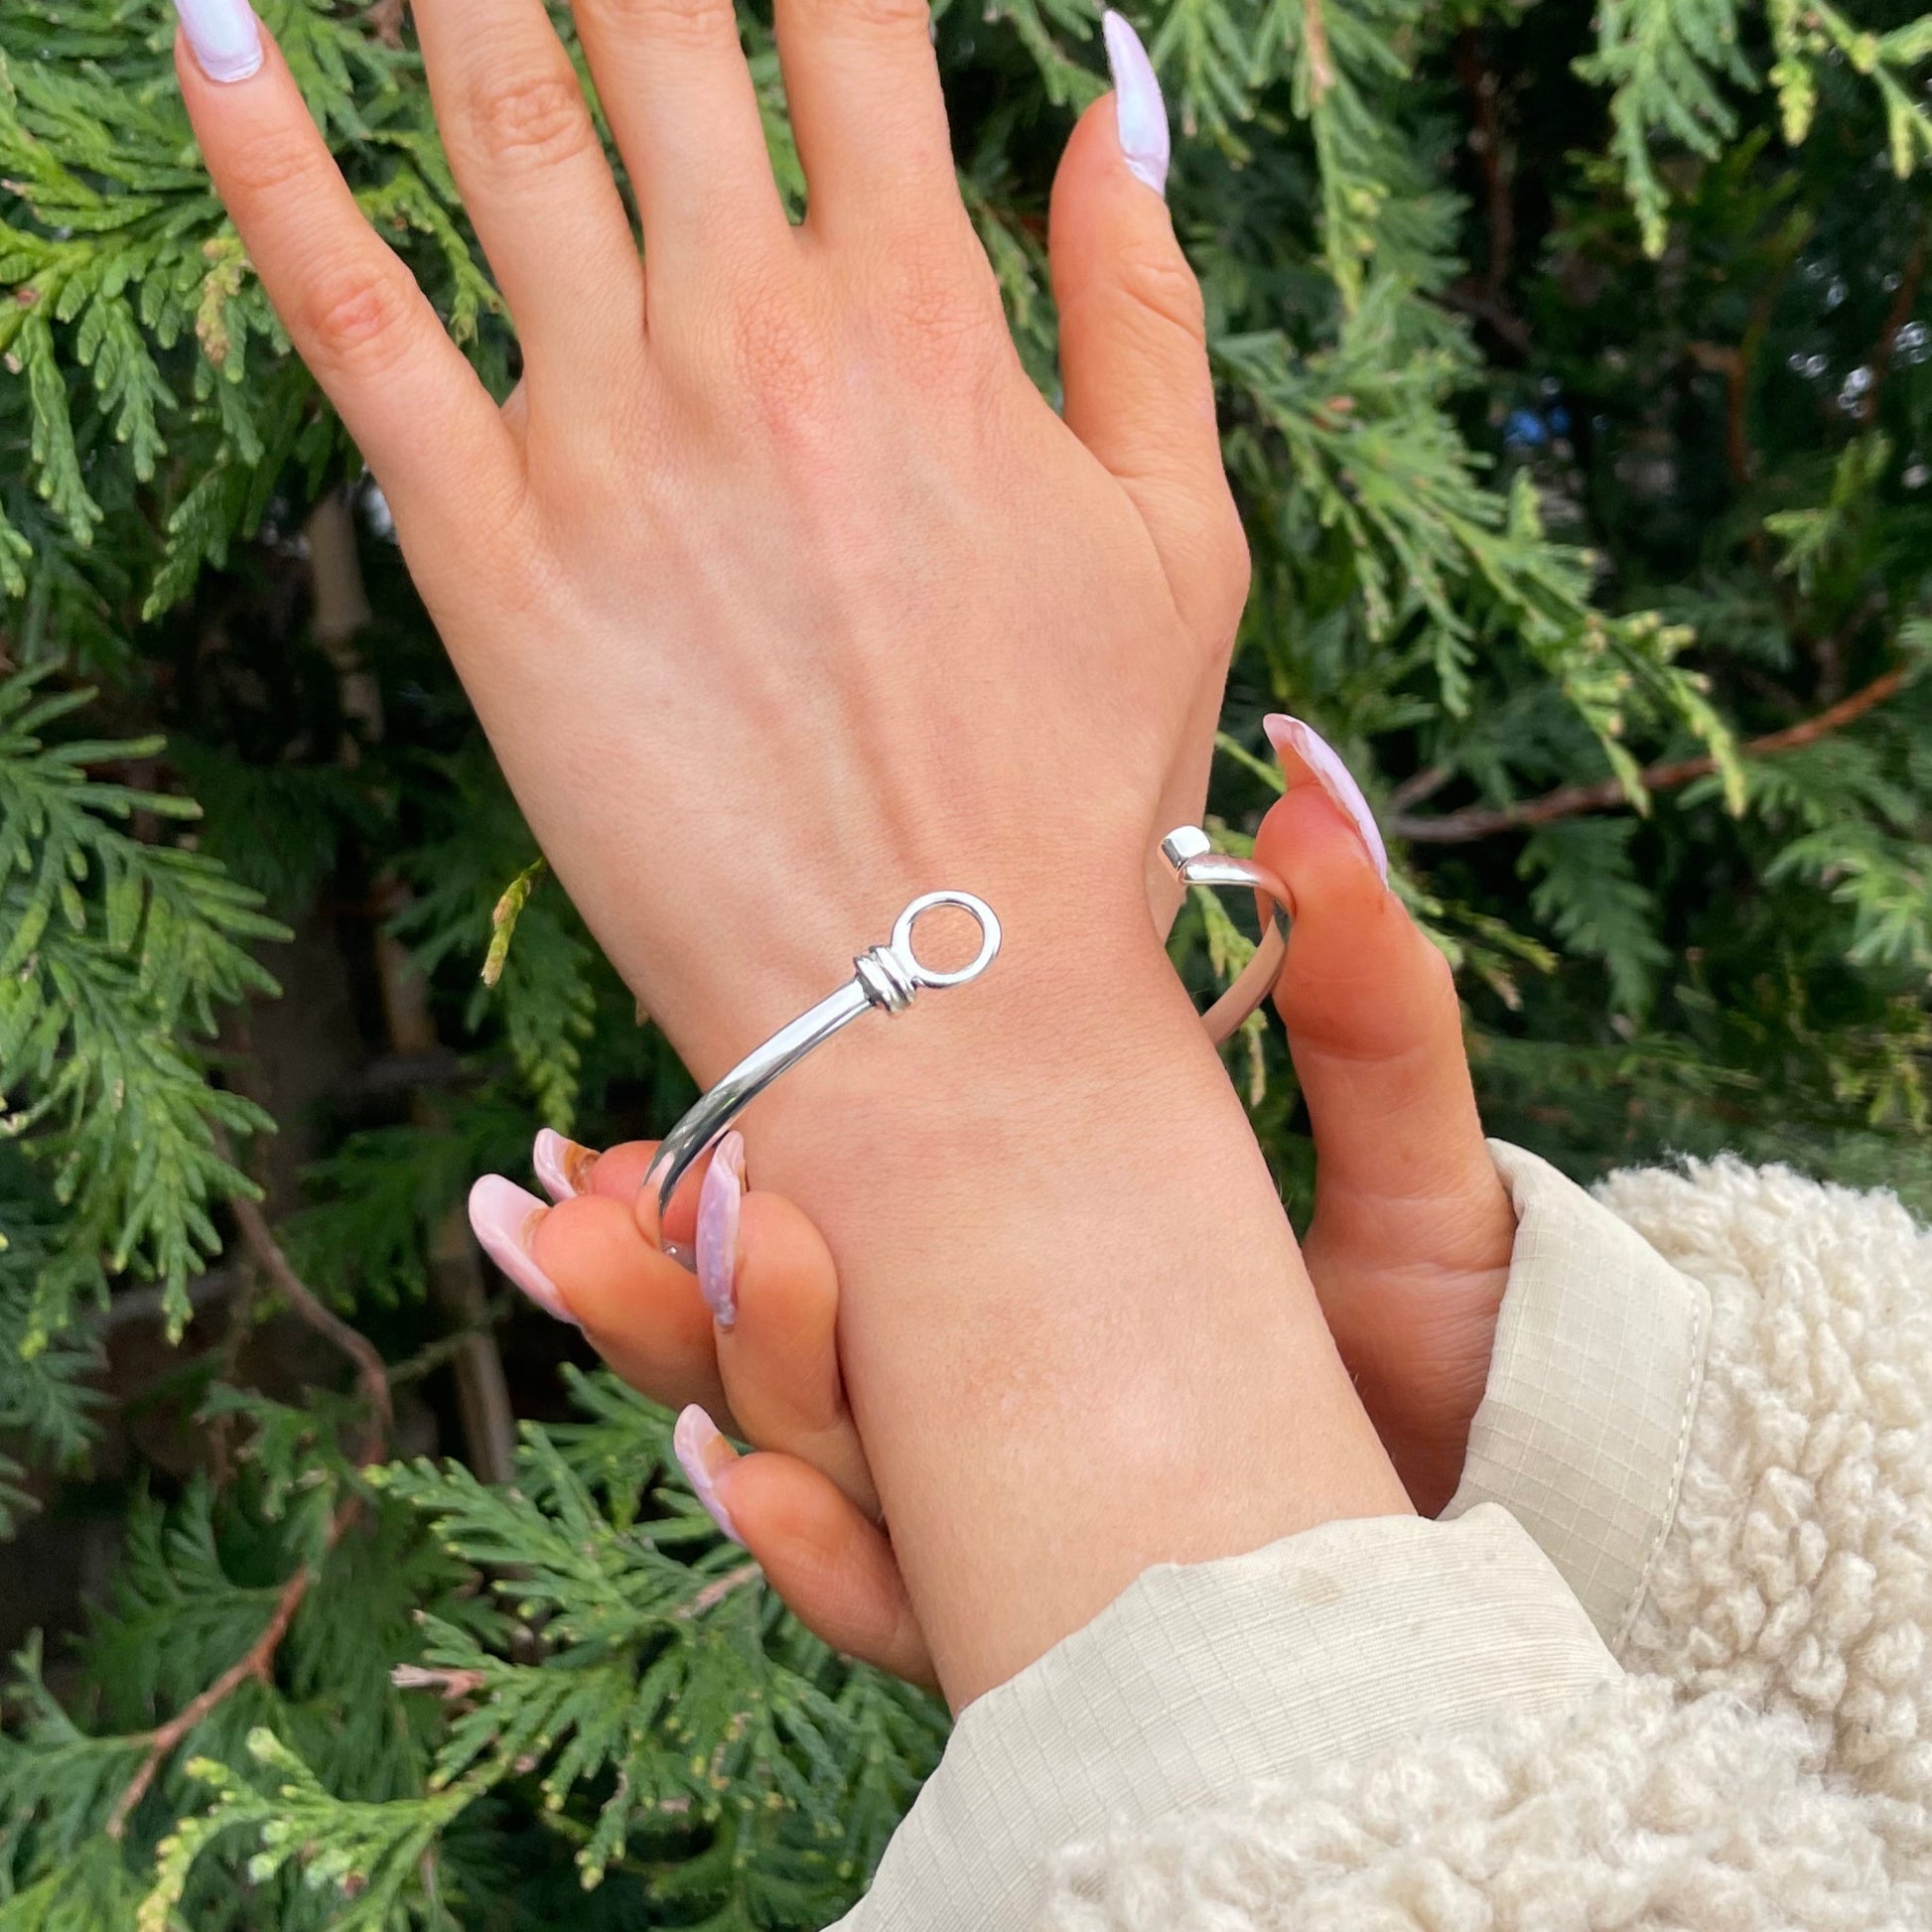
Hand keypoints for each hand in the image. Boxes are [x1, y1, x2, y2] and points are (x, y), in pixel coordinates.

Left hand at [174, 0, 1246, 1067]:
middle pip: (649, 16)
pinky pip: (349, 321)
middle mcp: (757, 341)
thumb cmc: (1074, 791)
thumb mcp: (1182, 542)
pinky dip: (263, 163)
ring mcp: (609, 441)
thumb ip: (1141, 306)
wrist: (943, 1006)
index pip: (842, 8)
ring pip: (496, 116)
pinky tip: (213, 34)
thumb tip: (1109, 100)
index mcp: (928, 319)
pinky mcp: (487, 559)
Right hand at [473, 723, 1515, 1682]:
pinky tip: (769, 1485)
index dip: (697, 1192)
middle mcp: (992, 1389)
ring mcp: (1017, 1509)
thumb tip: (1309, 771)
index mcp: (1026, 1265)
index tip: (606, 1140)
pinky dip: (830, 1559)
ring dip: (715, 1380)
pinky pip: (920, 1606)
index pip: (829, 1228)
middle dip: (658, 1289)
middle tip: (577, 1214)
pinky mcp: (1070, 1627)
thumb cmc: (1464, 1331)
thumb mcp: (1409, 1154)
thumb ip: (1359, 998)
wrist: (1547, 1514)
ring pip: (815, 1462)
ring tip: (637, 1287)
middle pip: (781, 1349)